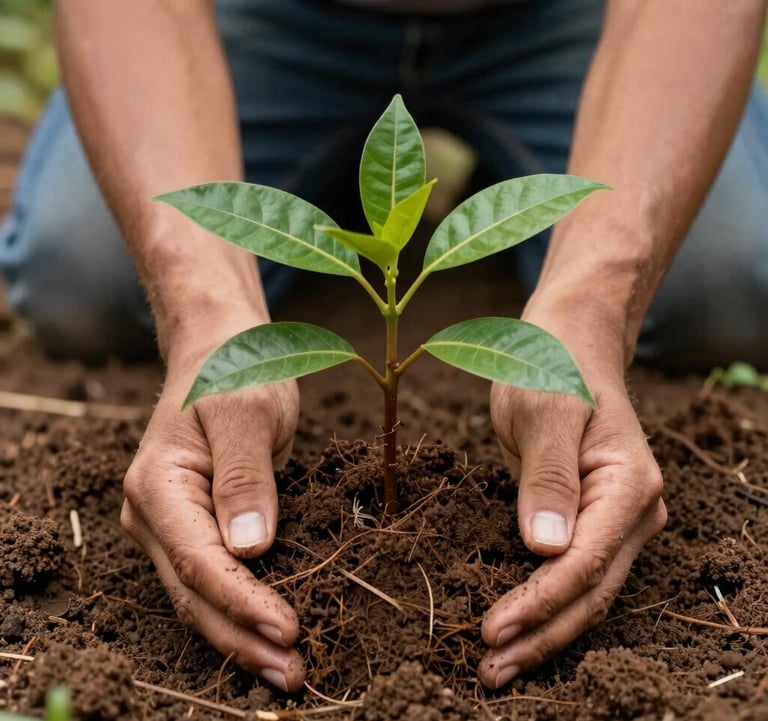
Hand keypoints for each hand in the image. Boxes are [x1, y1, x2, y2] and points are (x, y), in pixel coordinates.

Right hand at [120, 330, 304, 691]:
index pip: (197, 560)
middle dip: (241, 637)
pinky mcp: (196, 526)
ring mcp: (171, 525)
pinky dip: (239, 609)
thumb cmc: (236, 371)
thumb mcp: (247, 410)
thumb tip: (251, 549)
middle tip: (293, 672)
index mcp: (157, 486)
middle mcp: (153, 514)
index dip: (241, 600)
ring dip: (241, 635)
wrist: (221, 350)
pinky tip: (269, 633)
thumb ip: (245, 477)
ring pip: (199, 595)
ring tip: (287, 669)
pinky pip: (213, 578)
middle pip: (193, 592)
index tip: (287, 628)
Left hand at [477, 309, 666, 688]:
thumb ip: (548, 476)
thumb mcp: (544, 409)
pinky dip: (544, 604)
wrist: (565, 341)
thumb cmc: (551, 363)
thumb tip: (546, 548)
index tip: (492, 629)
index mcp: (628, 485)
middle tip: (490, 672)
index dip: (540, 601)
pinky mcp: (589, 519)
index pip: (586, 562)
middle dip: (542, 635)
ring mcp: (614, 519)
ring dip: (543, 631)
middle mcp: (632, 511)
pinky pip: (571, 573)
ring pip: (584, 592)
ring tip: (497, 667)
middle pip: (591, 591)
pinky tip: (516, 626)